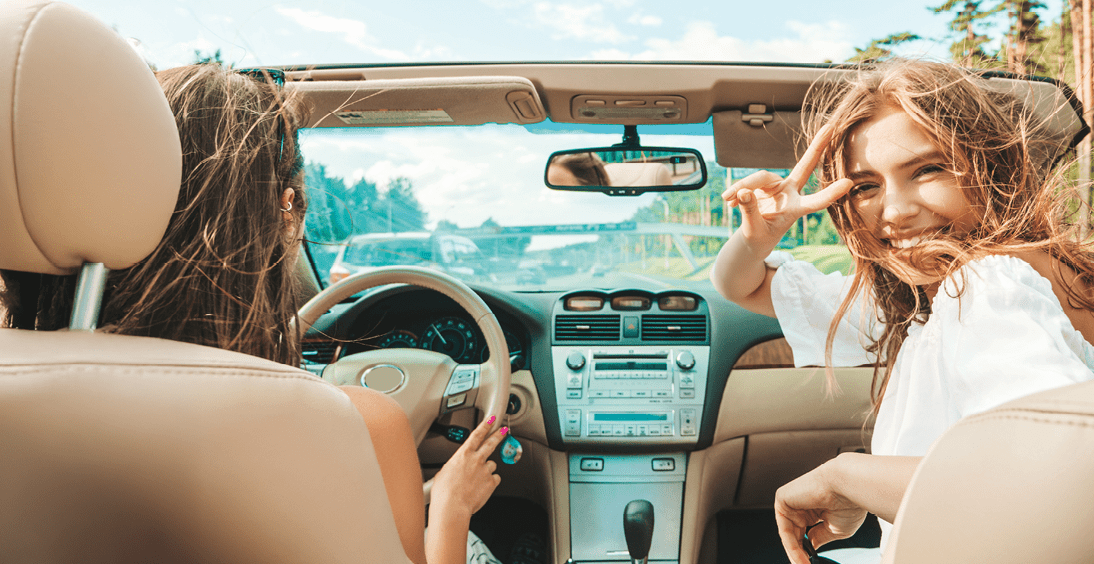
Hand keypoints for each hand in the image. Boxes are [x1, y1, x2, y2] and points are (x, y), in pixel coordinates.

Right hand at [430, 416, 506, 518]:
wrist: (452, 507)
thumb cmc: (444, 492)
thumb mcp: (443, 473)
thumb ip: (453, 467)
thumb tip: (455, 469)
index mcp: (463, 454)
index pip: (477, 435)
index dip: (485, 426)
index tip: (491, 420)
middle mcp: (476, 459)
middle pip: (491, 443)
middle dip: (498, 435)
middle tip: (503, 430)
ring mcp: (485, 470)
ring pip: (492, 465)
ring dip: (487, 470)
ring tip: (477, 480)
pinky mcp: (491, 482)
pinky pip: (495, 479)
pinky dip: (490, 482)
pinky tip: (482, 488)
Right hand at [722, 125, 852, 250]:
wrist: (752, 238)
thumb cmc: (759, 238)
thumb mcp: (754, 231)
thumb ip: (750, 212)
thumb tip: (743, 192)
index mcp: (796, 210)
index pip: (815, 202)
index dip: (830, 194)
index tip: (849, 183)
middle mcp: (790, 194)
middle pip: (803, 167)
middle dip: (817, 147)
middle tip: (830, 127)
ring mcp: (777, 187)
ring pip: (760, 177)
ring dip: (742, 186)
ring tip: (727, 200)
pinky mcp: (763, 184)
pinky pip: (748, 182)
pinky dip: (736, 190)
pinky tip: (728, 201)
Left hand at [775, 462, 866, 563]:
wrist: (848, 487)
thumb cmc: (849, 503)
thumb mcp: (836, 529)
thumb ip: (820, 537)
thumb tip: (810, 546)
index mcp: (815, 507)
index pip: (805, 531)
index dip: (806, 550)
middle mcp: (802, 502)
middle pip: (794, 533)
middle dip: (799, 553)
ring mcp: (791, 500)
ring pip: (788, 533)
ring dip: (795, 553)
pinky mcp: (783, 499)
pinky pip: (784, 527)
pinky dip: (791, 545)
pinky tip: (800, 557)